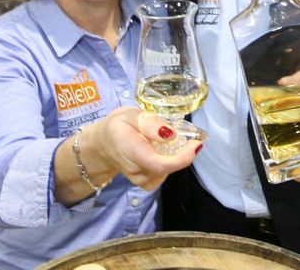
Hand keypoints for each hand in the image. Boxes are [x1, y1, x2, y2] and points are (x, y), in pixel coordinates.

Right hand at [81, 107, 202, 191]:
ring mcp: (140, 180)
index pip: (158, 164)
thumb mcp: (130, 115)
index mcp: (129, 150)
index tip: (196, 144)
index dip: (181, 158)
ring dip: (175, 157)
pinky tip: (162, 152)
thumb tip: (170, 134)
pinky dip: (169, 163)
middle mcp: (135, 170)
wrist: (103, 144)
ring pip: (167, 172)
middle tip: (186, 136)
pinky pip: (164, 175)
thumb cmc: (118, 126)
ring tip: (167, 142)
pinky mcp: (146, 183)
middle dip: (181, 153)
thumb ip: (149, 123)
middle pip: (166, 168)